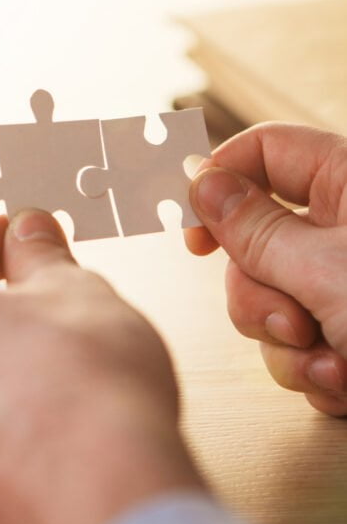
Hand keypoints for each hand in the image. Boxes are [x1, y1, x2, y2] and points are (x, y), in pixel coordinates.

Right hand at [187, 123, 346, 415]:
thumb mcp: (325, 273)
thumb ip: (251, 228)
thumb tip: (199, 177)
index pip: (265, 150)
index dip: (221, 183)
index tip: (192, 234)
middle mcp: (345, 229)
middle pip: (255, 239)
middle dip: (261, 295)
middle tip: (290, 322)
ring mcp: (346, 284)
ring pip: (270, 300)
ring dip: (290, 347)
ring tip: (335, 368)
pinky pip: (298, 344)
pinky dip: (315, 373)